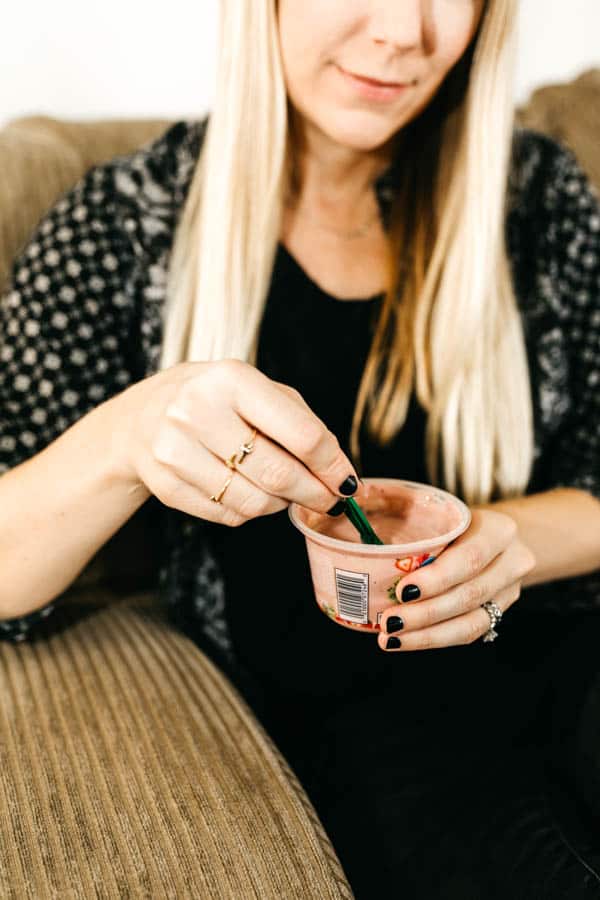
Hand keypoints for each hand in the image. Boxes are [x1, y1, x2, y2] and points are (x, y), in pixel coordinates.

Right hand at [112, 358, 360, 525]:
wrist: (142, 417)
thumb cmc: (217, 401)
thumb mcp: (258, 392)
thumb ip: (302, 425)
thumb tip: (340, 474)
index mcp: (232, 379)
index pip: (301, 434)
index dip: (332, 465)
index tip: (347, 481)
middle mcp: (198, 410)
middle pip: (279, 473)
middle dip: (314, 493)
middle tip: (329, 500)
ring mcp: (175, 449)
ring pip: (254, 502)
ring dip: (281, 504)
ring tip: (284, 492)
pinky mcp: (164, 484)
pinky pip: (228, 515)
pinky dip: (250, 511)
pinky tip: (249, 492)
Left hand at [377, 508, 535, 651]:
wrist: (500, 538)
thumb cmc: (461, 522)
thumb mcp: (447, 514)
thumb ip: (418, 524)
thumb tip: (361, 531)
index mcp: (500, 530)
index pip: (470, 557)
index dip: (437, 578)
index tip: (402, 590)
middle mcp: (512, 562)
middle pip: (469, 594)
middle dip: (425, 613)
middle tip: (389, 621)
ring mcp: (509, 592)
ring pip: (470, 622)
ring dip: (426, 634)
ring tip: (391, 637)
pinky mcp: (499, 613)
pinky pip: (468, 633)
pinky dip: (434, 639)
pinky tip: (405, 641)